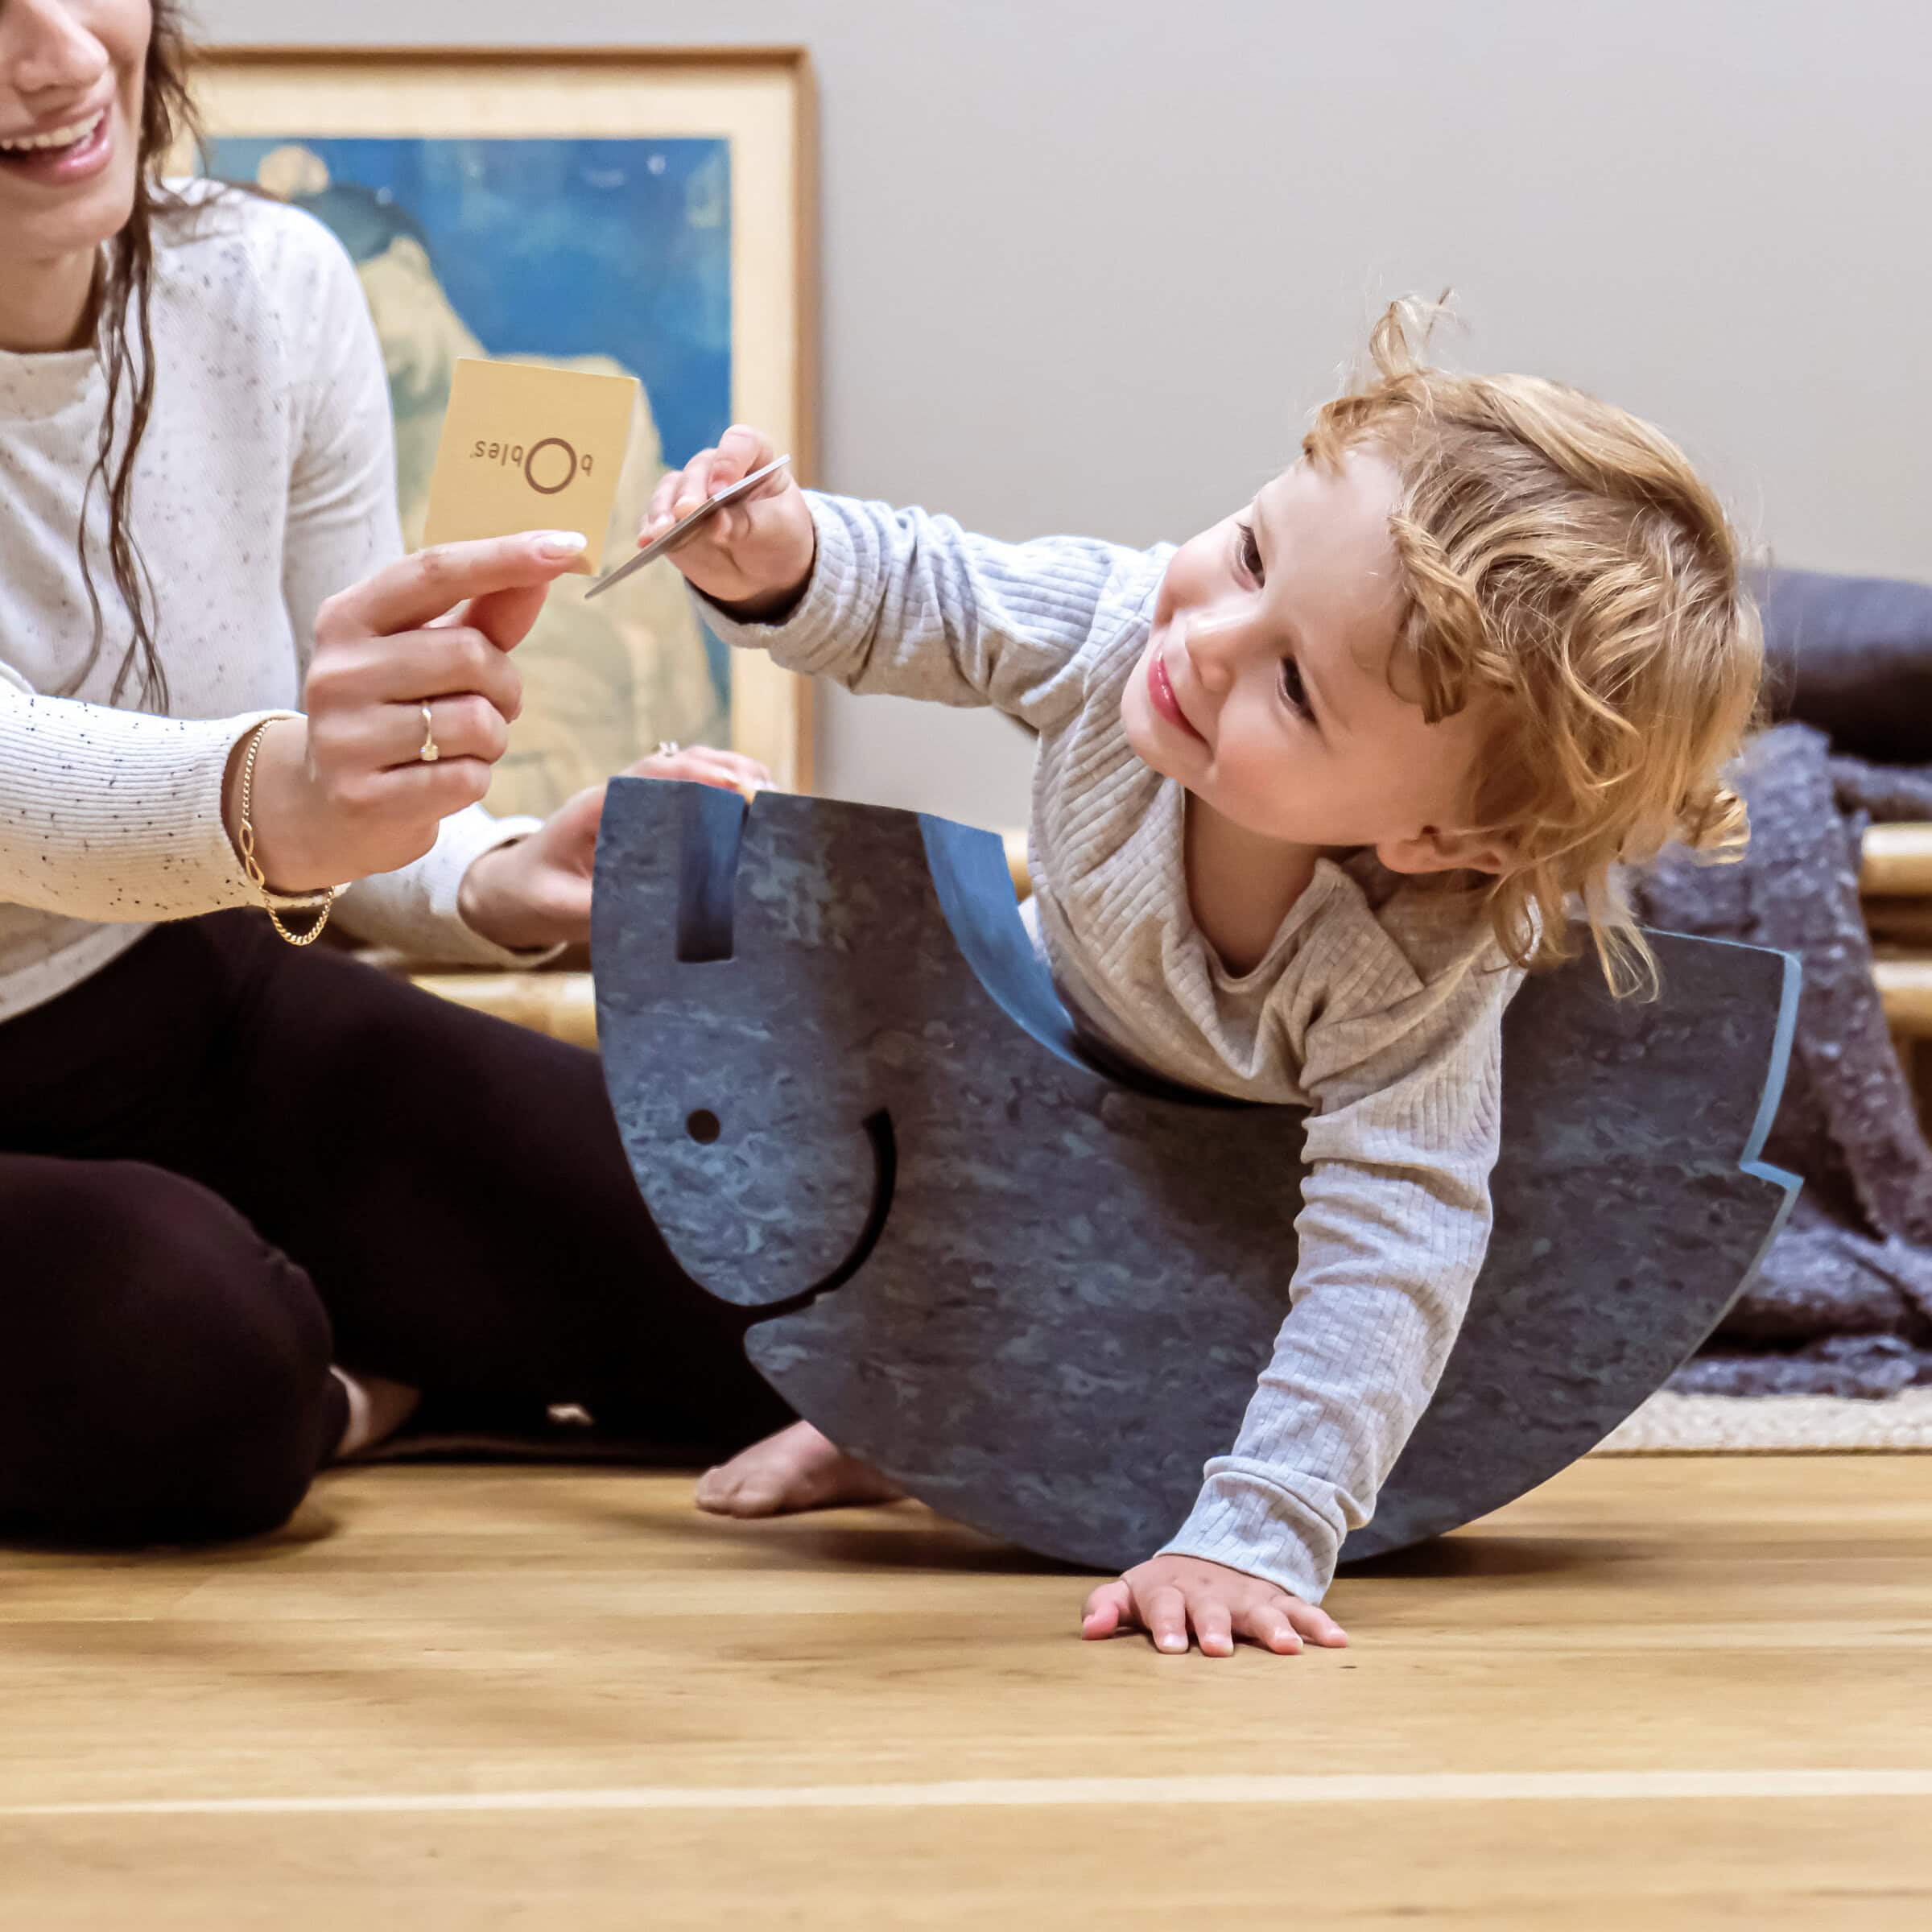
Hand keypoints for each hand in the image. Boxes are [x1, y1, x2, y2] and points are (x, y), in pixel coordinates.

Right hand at [229, 531, 589, 891]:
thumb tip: (545, 567)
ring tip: (462, 744)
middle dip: (504, 682)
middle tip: (493, 702)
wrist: (331, 803)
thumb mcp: (431, 653)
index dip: (505, 556)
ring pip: (476, 721)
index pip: (433, 571)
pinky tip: (442, 779)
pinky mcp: (362, 796)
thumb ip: (487, 614)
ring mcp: (343, 736)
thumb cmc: (399, 711)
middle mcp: (336, 670)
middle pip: (469, 654)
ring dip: (494, 736)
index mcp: (348, 618)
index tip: (569, 545)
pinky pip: (466, 779)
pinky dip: (475, 778)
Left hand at [456, 744, 771, 951]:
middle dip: (728, 769)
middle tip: (769, 793)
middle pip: (679, 761)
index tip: (740, 790)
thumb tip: (651, 918)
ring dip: (731, 772)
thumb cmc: (530, 895)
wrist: (507, 889)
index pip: (654, 777)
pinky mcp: (644, 815)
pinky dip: (723, 789)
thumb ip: (597, 910)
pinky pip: (688, 790)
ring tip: (772, 794)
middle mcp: (618, 794)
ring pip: (688, 769)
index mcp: (596, 808)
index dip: (700, 778)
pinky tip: (753, 807)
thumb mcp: (556, 909)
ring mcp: (633, 800)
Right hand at [640, 424, 814, 619]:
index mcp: (755, 458)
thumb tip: (715, 524)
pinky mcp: (672, 518)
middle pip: (699, 469)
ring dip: (664, 509)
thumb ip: (750, 524)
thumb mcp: (778, 531)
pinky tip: (647, 542)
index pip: (740, 443)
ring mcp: (691, 491)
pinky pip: (655, 517)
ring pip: (671, 489)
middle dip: (691, 492)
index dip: (729, 461)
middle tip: (687, 512)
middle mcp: (718, 468)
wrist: (766, 571)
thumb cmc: (779, 539)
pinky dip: (650, 528)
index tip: (722, 490)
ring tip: (661, 532)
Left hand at [1081, 1553, 1348, 1657]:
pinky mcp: (1276, 1601)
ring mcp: (1245, 1597)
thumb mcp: (1130, 1592)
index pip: (1164, 1606)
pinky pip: (1301, 1610)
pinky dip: (1319, 1624)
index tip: (1172, 1648)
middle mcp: (1209, 1593)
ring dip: (1275, 1628)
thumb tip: (1088, 1630)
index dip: (1168, 1625)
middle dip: (1217, 1627)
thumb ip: (1105, 1606)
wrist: (1210, 1557)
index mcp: (1169, 1592)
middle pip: (1212, 1609)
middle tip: (1220, 1649)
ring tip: (1290, 1649)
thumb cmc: (1162, 1592)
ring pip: (1261, 1611)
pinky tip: (1337, 1642)